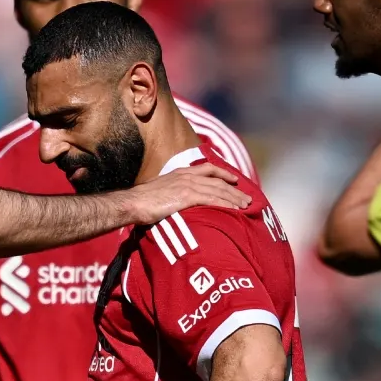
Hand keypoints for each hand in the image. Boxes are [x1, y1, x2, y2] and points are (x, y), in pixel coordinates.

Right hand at [119, 164, 249, 224]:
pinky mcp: (187, 196)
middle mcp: (187, 176)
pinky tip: (234, 211)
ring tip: (246, 206)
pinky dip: (225, 204)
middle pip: (217, 180)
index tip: (234, 179)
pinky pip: (212, 200)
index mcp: (181, 173)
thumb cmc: (141, 201)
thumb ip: (172, 192)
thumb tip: (176, 201)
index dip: (223, 174)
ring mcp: (188, 185)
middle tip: (247, 198)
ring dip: (234, 198)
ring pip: (218, 190)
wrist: (133, 203)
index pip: (207, 169)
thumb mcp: (160, 191)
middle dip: (234, 189)